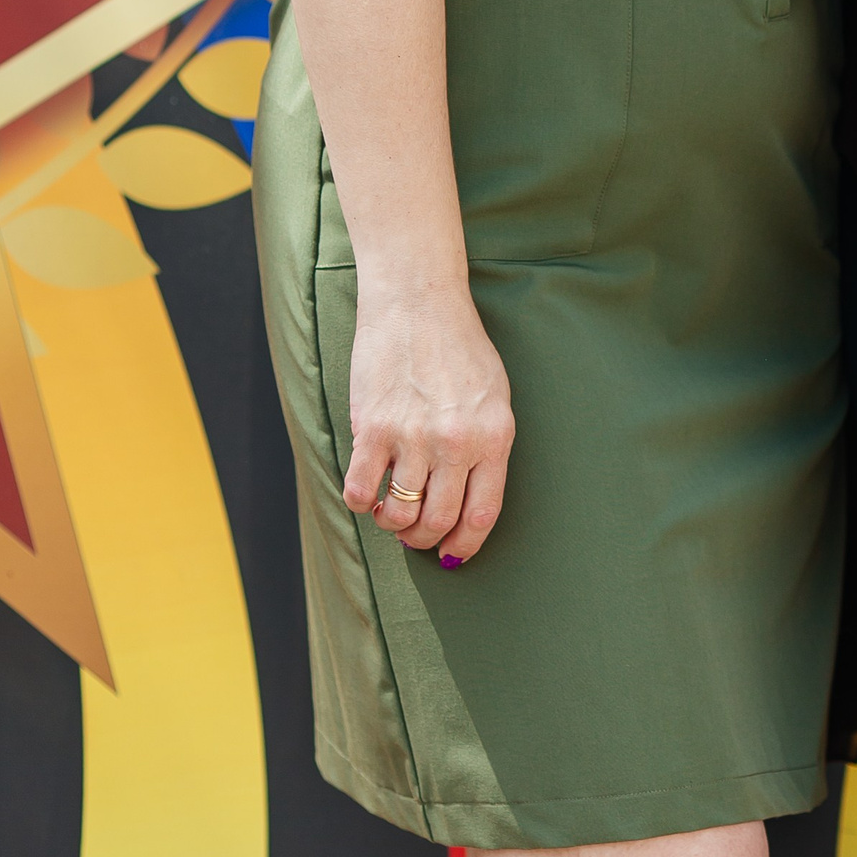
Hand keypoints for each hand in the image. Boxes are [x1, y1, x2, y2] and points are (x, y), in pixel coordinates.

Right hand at [344, 281, 515, 564]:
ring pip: (400, 514)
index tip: (453, 555)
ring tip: (392, 512)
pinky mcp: (373, 427)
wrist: (417, 301)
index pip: (483, 514)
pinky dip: (362, 503)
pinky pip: (361, 492)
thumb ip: (487, 448)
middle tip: (417, 536)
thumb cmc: (459, 348)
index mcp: (494, 435)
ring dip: (394, 524)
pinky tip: (368, 490)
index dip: (465, 545)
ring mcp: (413, 436)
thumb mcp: (494, 397)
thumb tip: (470, 507)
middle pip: (439, 522)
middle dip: (426, 541)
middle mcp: (456, 441)